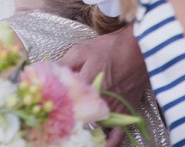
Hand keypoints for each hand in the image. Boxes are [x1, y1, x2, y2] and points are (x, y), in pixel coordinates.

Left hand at [59, 26, 147, 146]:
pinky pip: (118, 134)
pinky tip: (102, 144)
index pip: (67, 103)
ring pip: (96, 128)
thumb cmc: (108, 47)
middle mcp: (100, 100)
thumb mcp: (81, 50)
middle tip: (61, 124)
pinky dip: (110, 142)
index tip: (50, 112)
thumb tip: (48, 73)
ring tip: (76, 132)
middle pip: (81, 119)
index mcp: (86, 84)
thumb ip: (64, 63)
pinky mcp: (126, 112)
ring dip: (86, 131)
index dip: (58, 108)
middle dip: (70, 122)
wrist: (137, 48)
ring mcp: (114, 108)